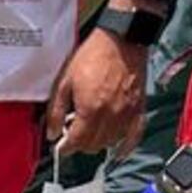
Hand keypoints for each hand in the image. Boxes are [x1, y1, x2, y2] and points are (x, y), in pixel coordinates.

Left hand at [47, 29, 146, 156]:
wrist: (122, 39)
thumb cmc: (91, 57)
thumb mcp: (64, 82)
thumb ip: (55, 111)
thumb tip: (51, 134)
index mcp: (90, 109)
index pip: (76, 142)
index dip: (65, 148)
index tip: (60, 147)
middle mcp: (111, 115)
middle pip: (93, 145)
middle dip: (80, 144)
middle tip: (73, 134)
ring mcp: (128, 113)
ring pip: (110, 143)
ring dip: (98, 143)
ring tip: (90, 132)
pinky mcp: (140, 108)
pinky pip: (135, 136)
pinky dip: (126, 147)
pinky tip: (118, 152)